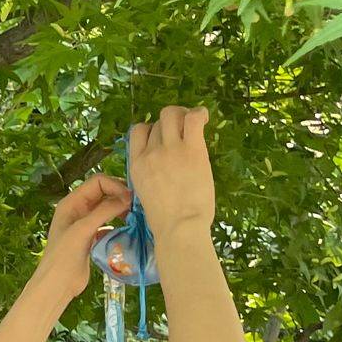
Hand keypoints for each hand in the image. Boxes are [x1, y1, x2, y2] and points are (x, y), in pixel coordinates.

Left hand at [32, 173, 130, 299]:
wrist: (57, 285)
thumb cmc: (65, 256)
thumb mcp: (83, 230)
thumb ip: (104, 211)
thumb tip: (127, 197)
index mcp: (71, 202)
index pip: (98, 182)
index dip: (115, 186)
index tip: (130, 199)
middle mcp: (78, 210)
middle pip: (104, 193)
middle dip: (120, 197)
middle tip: (137, 207)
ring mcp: (85, 224)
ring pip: (107, 209)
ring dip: (121, 210)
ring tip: (134, 218)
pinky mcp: (91, 237)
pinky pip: (108, 224)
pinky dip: (118, 224)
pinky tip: (127, 230)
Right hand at [129, 105, 215, 237]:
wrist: (179, 227)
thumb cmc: (164, 220)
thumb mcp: (146, 193)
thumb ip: (150, 174)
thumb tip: (162, 167)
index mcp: (136, 164)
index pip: (138, 131)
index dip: (152, 129)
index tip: (163, 138)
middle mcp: (150, 152)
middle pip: (157, 122)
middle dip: (170, 123)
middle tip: (184, 132)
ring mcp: (170, 149)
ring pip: (172, 114)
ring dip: (183, 115)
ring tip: (195, 124)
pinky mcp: (192, 149)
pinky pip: (194, 118)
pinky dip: (200, 114)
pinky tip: (205, 120)